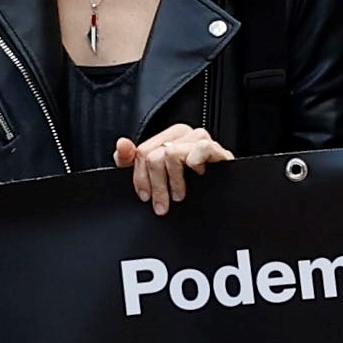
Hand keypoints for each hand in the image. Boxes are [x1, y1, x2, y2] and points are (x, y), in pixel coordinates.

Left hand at [115, 125, 231, 213]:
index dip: (140, 177)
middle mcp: (185, 136)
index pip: (143, 151)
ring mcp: (202, 141)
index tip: (145, 196)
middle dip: (156, 184)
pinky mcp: (219, 151)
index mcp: (169, 138)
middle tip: (161, 204)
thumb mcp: (152, 176)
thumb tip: (122, 144)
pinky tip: (198, 177)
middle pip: (155, 155)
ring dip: (174, 181)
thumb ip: (130, 160)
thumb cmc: (188, 188)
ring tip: (179, 195)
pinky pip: (201, 148)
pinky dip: (195, 163)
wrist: (220, 206)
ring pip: (172, 154)